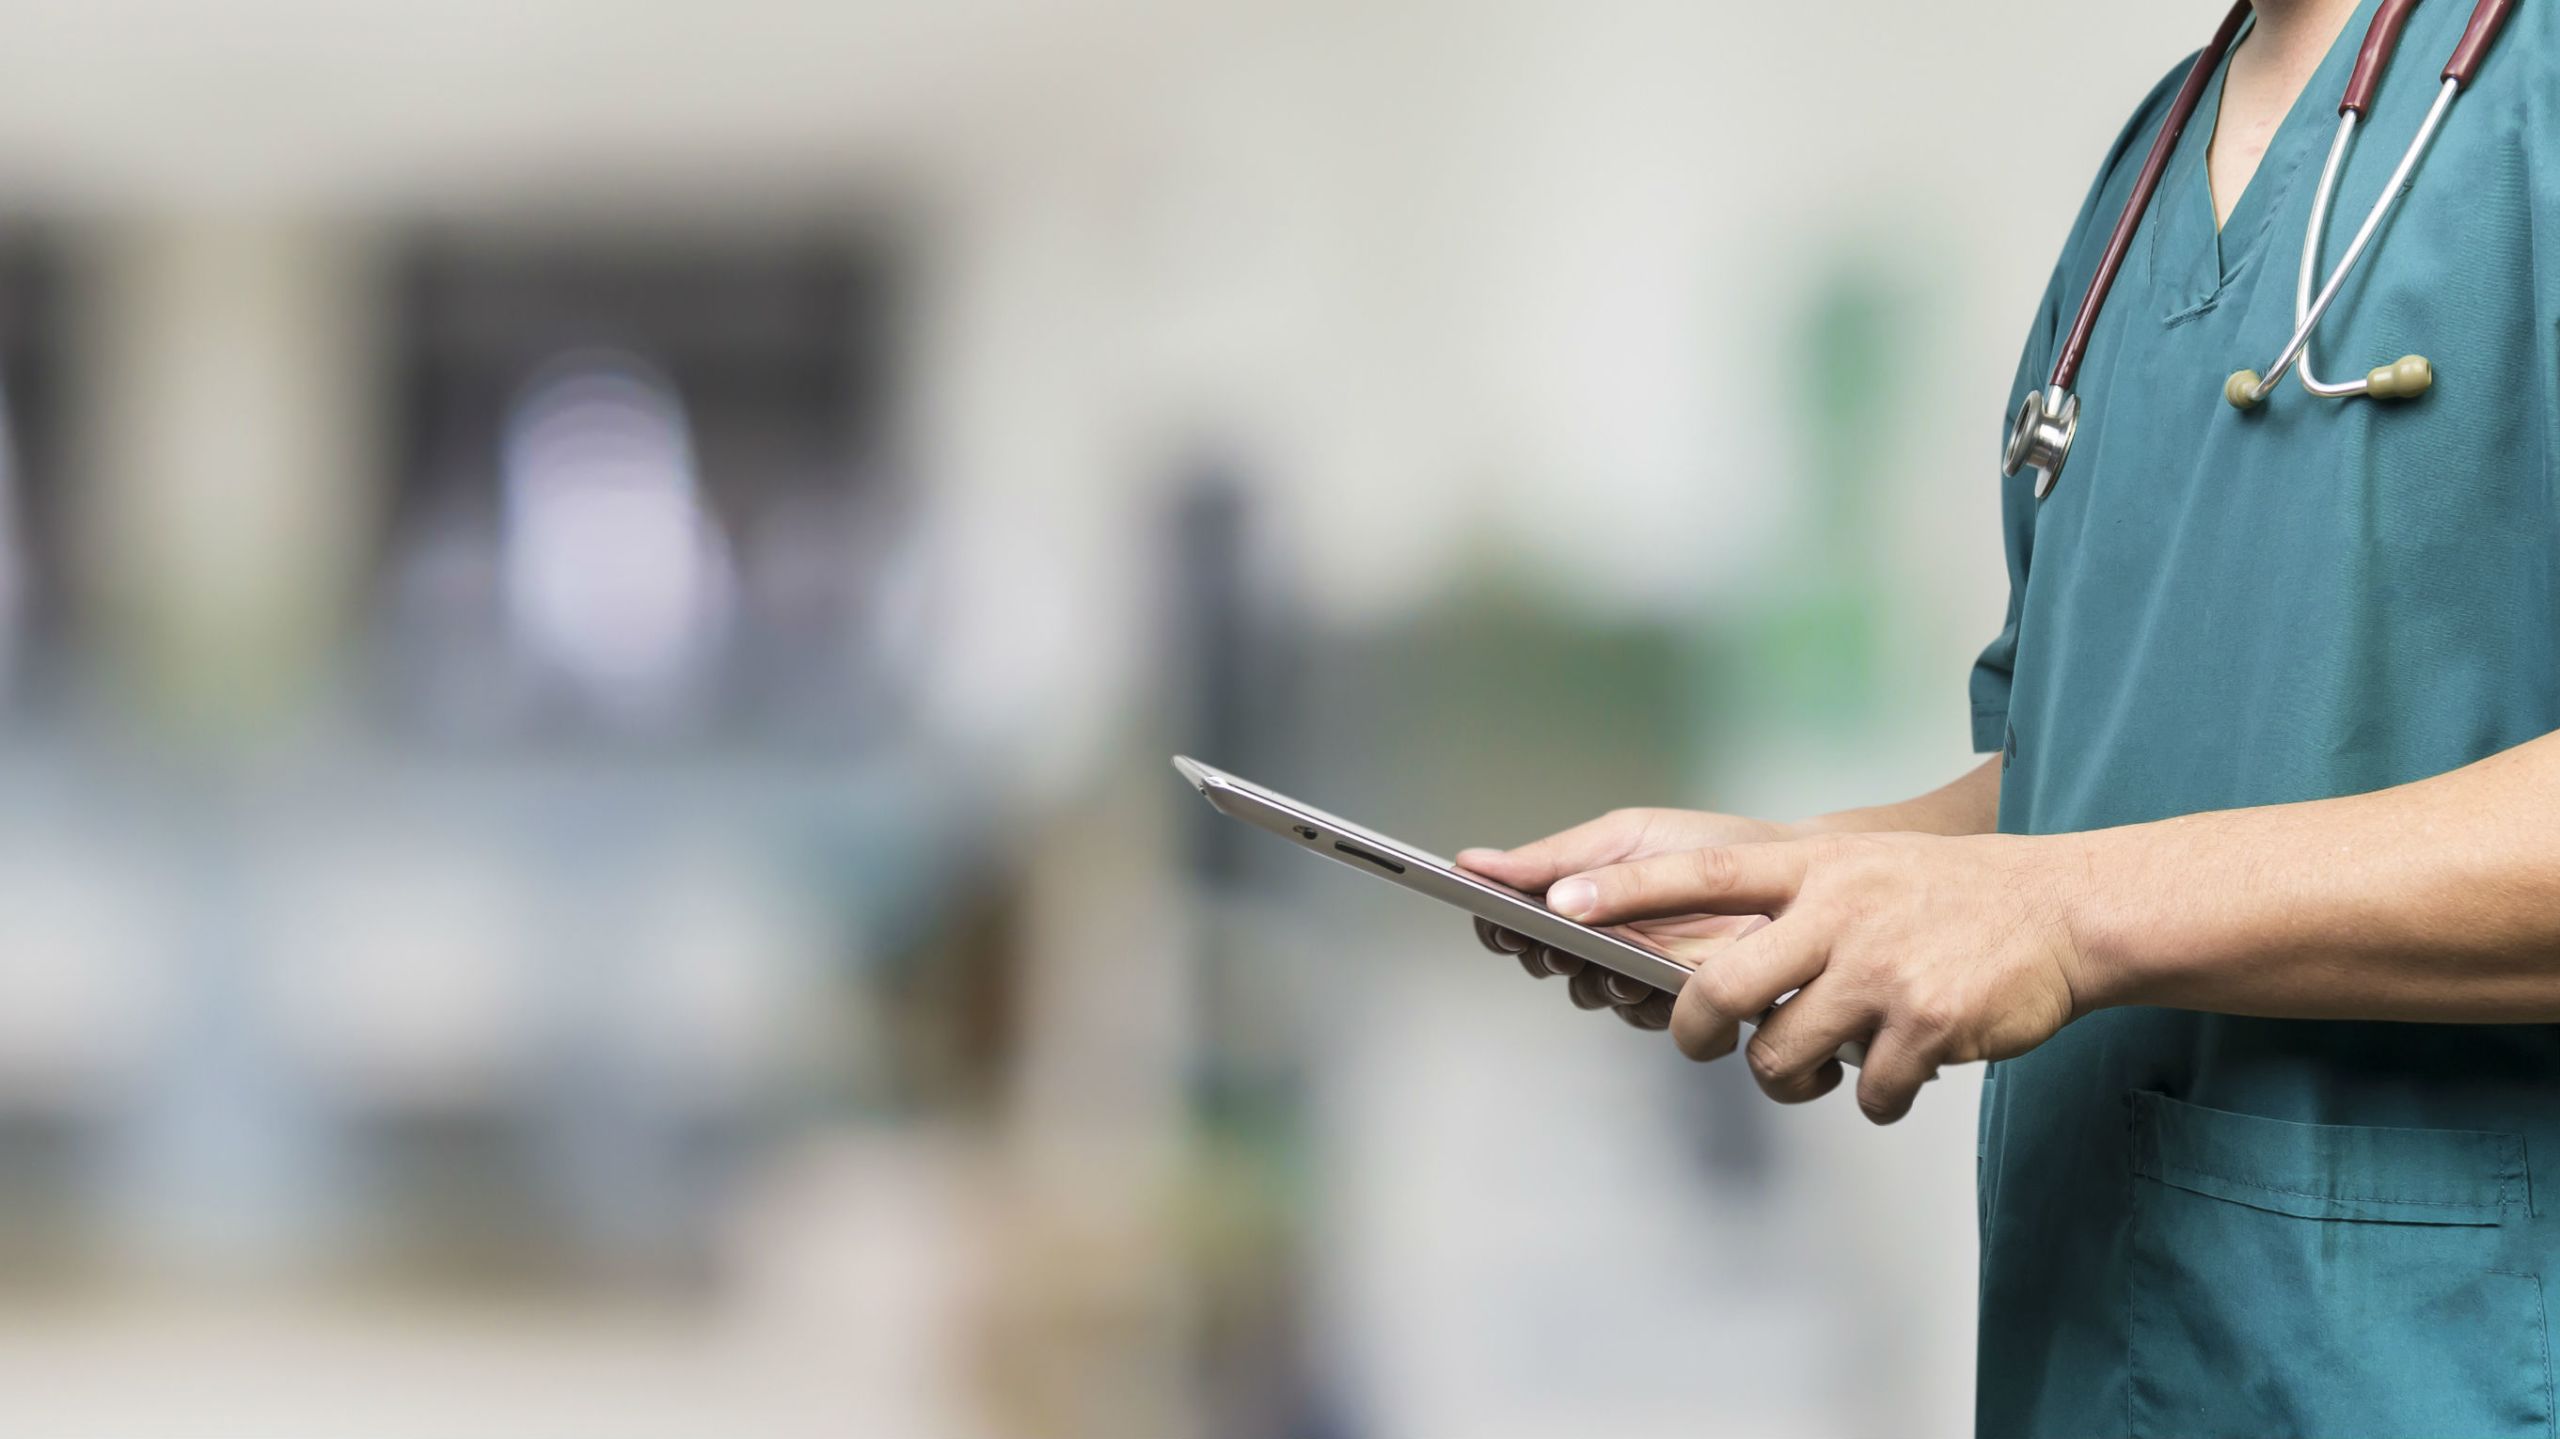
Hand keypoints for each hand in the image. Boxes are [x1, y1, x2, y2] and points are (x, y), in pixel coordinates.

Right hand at [1455, 808, 1798, 1031]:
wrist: (1797, 870)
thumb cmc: (1710, 846)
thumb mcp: (1627, 837)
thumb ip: (1554, 857)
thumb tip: (1473, 863)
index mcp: (1581, 891)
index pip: (1518, 915)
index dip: (1500, 922)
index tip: (1496, 919)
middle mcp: (1602, 936)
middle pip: (1545, 960)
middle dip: (1544, 953)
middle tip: (1551, 943)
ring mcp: (1638, 971)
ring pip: (1589, 992)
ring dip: (1592, 979)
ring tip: (1608, 961)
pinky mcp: (1680, 1001)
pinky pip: (1641, 1014)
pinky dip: (1638, 1000)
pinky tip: (1648, 981)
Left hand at [1545, 832, 2090, 1122]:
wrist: (2066, 913)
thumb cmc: (1951, 898)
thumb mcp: (1865, 868)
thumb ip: (1794, 903)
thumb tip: (1712, 970)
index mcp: (1818, 868)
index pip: (1702, 875)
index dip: (1626, 892)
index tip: (1558, 903)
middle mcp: (1840, 913)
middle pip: (1720, 991)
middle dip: (1692, 1033)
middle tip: (1698, 1043)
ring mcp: (1881, 970)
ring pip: (1781, 1057)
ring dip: (1792, 1079)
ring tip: (1823, 1066)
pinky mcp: (1925, 1023)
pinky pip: (1866, 1093)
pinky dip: (1876, 1097)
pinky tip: (1901, 1070)